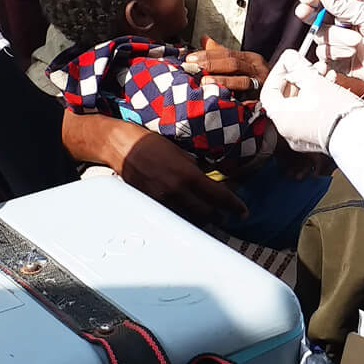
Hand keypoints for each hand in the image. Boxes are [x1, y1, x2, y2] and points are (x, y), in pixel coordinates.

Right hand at [92, 118, 244, 224]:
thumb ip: (194, 167)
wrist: (121, 146)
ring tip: (207, 215)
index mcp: (187, 175)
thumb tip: (206, 177)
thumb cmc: (149, 143)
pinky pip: (171, 216)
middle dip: (218, 216)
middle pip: (206, 214)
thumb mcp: (179, 151)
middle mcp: (176, 191)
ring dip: (200, 219)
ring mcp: (162, 201)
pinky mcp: (150, 205)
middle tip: (225, 214)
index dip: (233, 206)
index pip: (218, 196)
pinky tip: (185, 212)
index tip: (242, 212)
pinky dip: (182, 217)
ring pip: (188, 219)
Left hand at [183, 36, 269, 94]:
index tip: (190, 58)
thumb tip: (204, 39)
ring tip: (204, 82)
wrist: (280, 100)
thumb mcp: (241, 65)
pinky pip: (247, 101)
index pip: (228, 53)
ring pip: (242, 81)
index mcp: (252, 59)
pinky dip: (233, 99)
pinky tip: (220, 99)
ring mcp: (261, 86)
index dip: (208, 54)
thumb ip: (221, 53)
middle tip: (192, 67)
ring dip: (222, 81)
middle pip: (233, 64)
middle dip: (211, 64)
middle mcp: (258, 70)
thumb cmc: (254, 81)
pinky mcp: (261, 102)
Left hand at [261, 51, 363, 153]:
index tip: (290, 62)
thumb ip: (298, 67)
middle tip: (311, 66)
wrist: (359, 135)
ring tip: (326, 74)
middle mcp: (288, 131)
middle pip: (286, 98)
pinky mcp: (317, 140)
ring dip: (311, 86)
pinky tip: (331, 87)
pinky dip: (317, 101)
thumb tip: (290, 58)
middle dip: (300, 77)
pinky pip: (311, 116)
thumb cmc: (335, 111)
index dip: (278, 72)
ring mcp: (302, 137)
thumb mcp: (314, 81)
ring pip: (301, 106)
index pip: (269, 91)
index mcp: (281, 118)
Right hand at [292, 0, 363, 83]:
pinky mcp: (341, 64)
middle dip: (318, 20)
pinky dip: (334, 58)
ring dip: (338, 42)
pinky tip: (346, 56)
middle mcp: (343, 27)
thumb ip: (343, 5)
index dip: (313, 0)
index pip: (325, 3)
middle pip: (318, 23)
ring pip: (322, 42)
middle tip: (306, 14)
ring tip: (356, 43)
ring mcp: (341, 46)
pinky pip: (326, 60)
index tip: (305, 0)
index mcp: (351, 11)